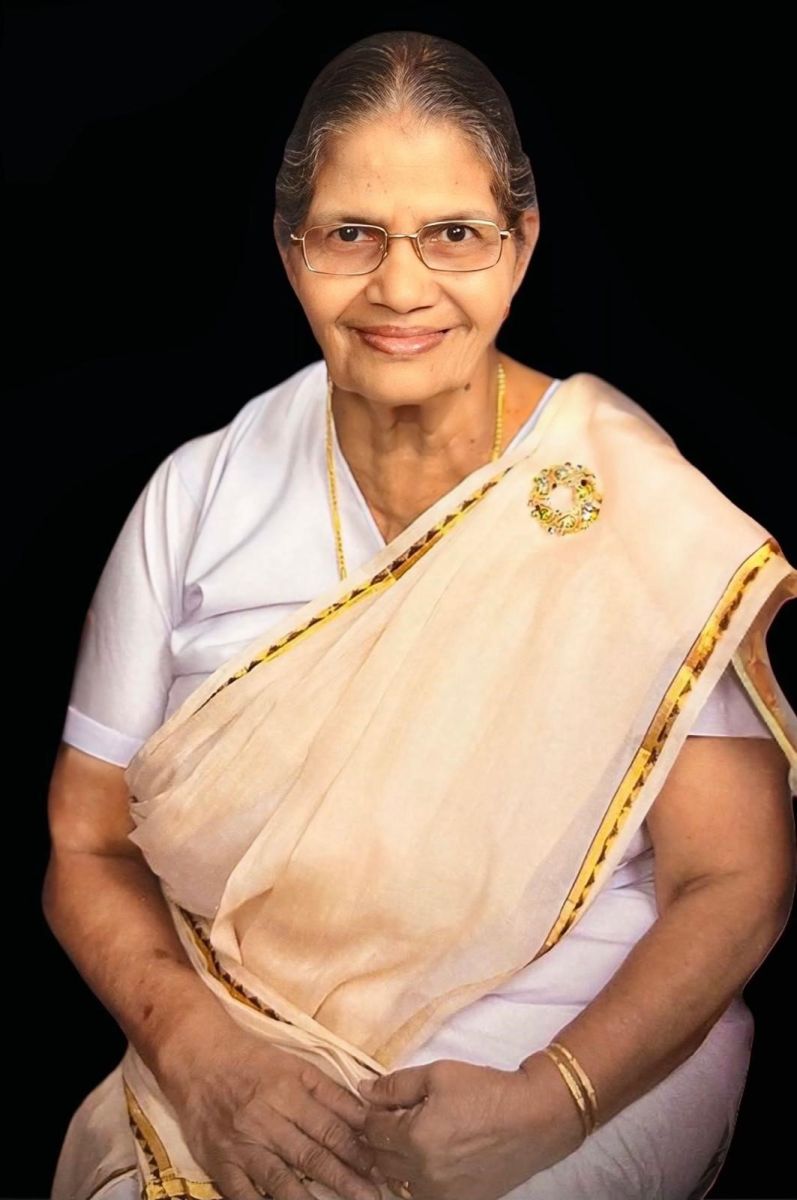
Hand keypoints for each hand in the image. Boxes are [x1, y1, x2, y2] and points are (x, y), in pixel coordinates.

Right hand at [161, 1016, 382, 1199]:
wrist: (199, 1058)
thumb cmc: (254, 1061)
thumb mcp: (296, 1066)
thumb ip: (331, 1093)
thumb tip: (366, 1115)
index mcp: (290, 1092)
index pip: (330, 1127)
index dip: (358, 1150)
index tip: (381, 1167)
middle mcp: (268, 1120)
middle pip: (312, 1157)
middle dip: (345, 1180)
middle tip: (371, 1196)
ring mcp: (243, 1145)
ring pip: (281, 1181)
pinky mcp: (221, 1163)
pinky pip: (243, 1195)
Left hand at [358, 1055, 585, 1199]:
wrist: (533, 1119)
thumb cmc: (486, 1090)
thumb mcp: (438, 1074)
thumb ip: (396, 1085)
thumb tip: (363, 1090)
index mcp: (414, 1137)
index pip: (372, 1129)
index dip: (374, 1112)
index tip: (385, 1102)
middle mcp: (423, 1173)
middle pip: (380, 1158)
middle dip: (382, 1136)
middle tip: (398, 1116)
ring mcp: (440, 1194)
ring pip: (396, 1180)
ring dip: (397, 1159)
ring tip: (414, 1137)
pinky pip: (419, 1194)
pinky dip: (417, 1177)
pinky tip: (430, 1157)